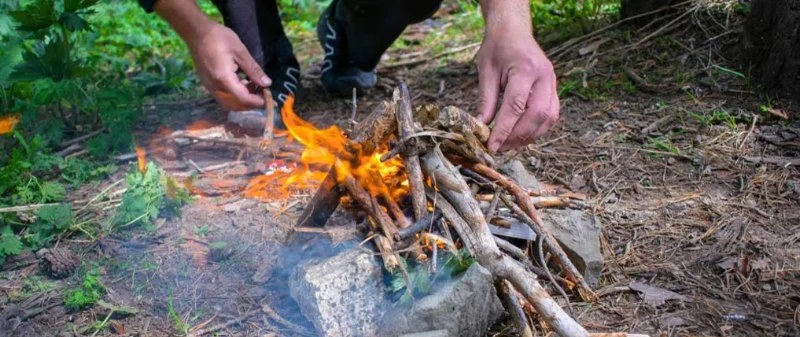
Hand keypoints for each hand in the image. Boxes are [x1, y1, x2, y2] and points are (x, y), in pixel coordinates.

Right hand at [187, 24, 269, 110]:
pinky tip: (244, 82)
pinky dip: (236, 94)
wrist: (197, 32)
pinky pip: (224, 96)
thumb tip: (267, 84)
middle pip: (236, 105)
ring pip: (229, 102)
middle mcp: (215, 87)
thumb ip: (253, 70)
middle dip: (251, 103)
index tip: (270, 100)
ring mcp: (210, 87)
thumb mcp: (240, 52)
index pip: (243, 98)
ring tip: (256, 87)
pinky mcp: (208, 84)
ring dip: (244, 99)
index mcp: (224, 79)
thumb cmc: (219, 38)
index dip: (258, 102)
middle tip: (264, 94)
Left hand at [476, 4, 558, 151]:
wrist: (513, 30)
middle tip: (500, 148)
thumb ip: (485, 100)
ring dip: (529, 136)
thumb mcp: (485, 71)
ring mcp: (552, 82)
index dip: (504, 130)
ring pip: (548, 118)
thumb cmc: (497, 47)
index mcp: (525, 69)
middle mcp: (544, 76)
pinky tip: (521, 135)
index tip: (492, 146)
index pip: (515, 106)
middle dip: (518, 137)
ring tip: (509, 144)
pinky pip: (551, 114)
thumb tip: (481, 128)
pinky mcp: (554, 88)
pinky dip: (537, 129)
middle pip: (537, 116)